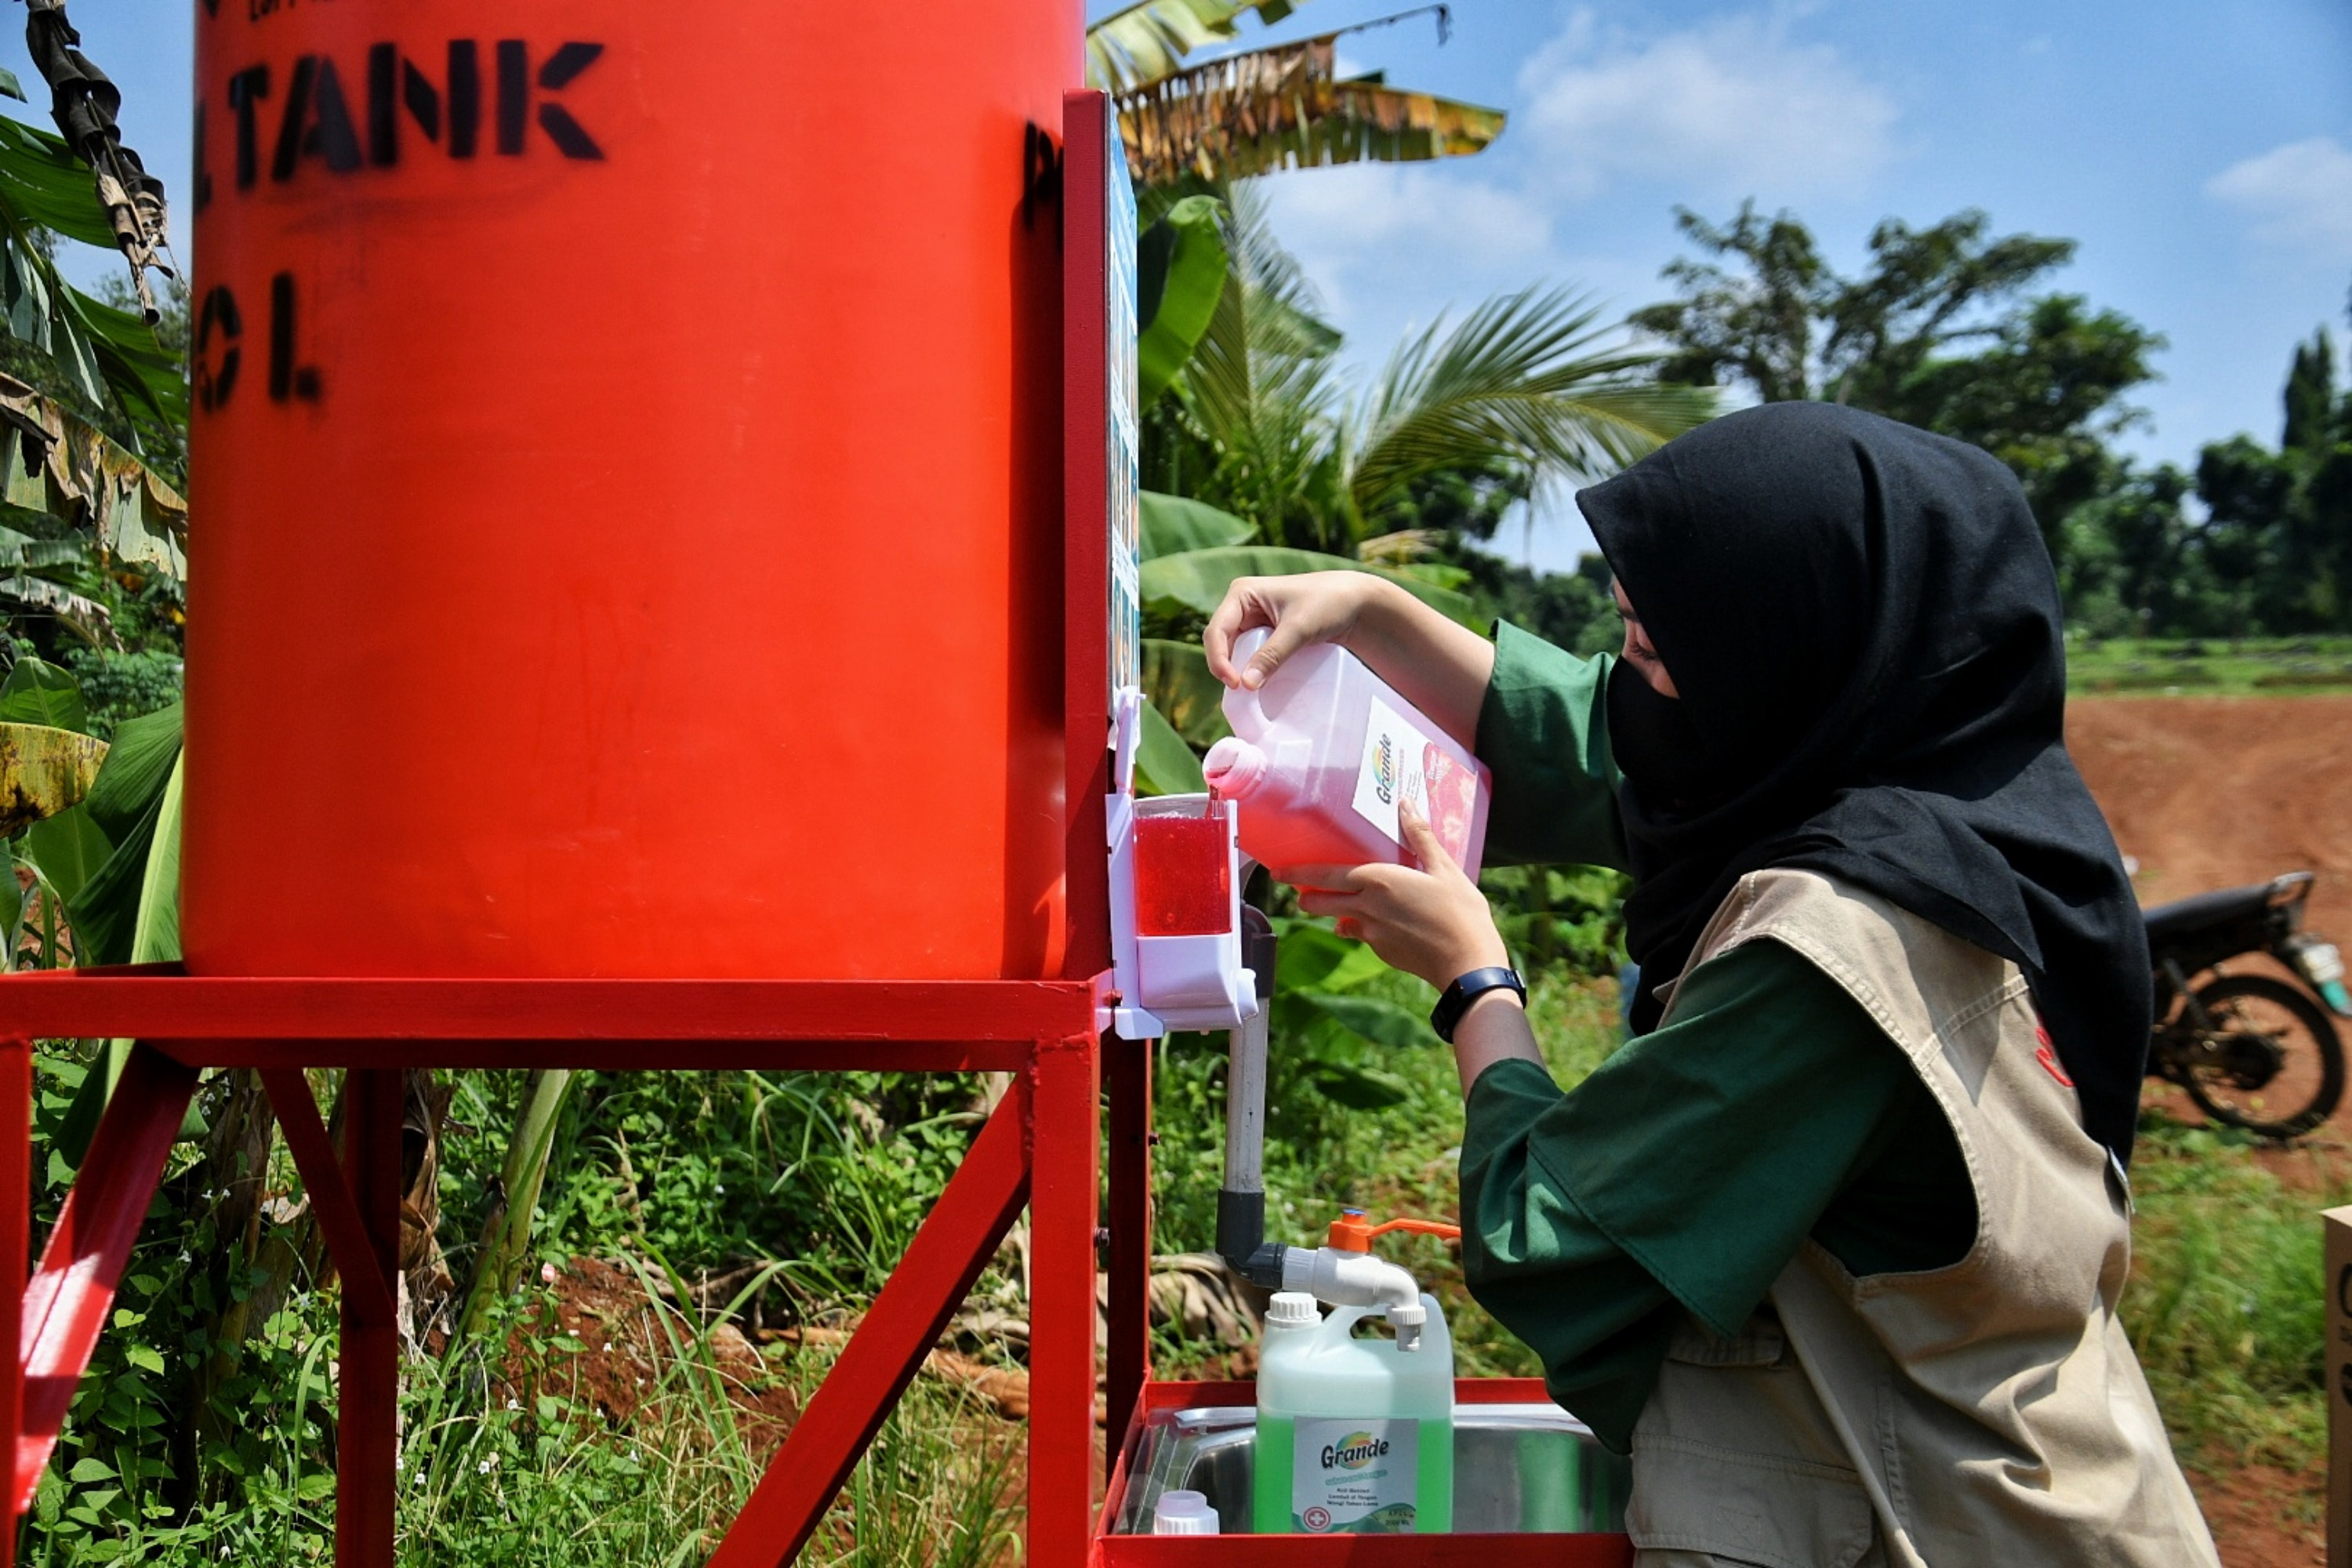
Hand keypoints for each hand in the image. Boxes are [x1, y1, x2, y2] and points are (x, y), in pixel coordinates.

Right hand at [1204, 572, 1384, 690]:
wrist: (1356, 604)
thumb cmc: (1328, 604)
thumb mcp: (1299, 629)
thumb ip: (1272, 655)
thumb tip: (1246, 685)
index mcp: (1242, 593)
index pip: (1217, 630)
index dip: (1219, 659)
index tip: (1235, 684)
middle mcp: (1242, 605)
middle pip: (1221, 643)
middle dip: (1226, 666)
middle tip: (1241, 691)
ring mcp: (1253, 620)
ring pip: (1233, 651)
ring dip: (1238, 670)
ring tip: (1249, 690)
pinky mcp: (1265, 634)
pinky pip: (1250, 655)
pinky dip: (1252, 669)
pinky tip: (1258, 683)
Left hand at [1281, 799, 1508, 990]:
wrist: (1466, 963)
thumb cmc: (1459, 911)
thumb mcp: (1444, 868)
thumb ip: (1420, 837)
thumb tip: (1406, 805)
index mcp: (1377, 880)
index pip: (1324, 876)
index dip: (1297, 874)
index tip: (1278, 871)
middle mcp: (1366, 907)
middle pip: (1319, 902)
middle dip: (1306, 896)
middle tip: (1300, 889)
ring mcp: (1371, 933)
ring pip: (1339, 920)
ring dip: (1333, 911)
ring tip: (1339, 903)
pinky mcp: (1381, 951)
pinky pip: (1361, 935)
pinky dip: (1361, 927)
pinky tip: (1375, 923)